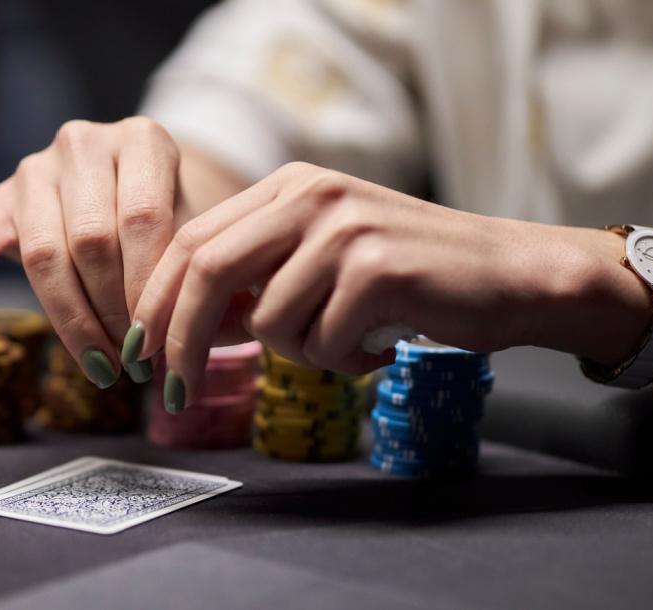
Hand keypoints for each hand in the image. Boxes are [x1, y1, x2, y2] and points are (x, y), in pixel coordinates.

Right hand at [0, 117, 180, 386]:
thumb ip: (181, 267)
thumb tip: (177, 338)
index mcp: (140, 139)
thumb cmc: (169, 215)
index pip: (141, 219)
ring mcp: (35, 168)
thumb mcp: (189, 226)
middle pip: (91, 239)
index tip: (155, 342)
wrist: (129, 186)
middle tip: (131, 364)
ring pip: (44, 251)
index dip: (146, 289)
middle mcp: (83, 142)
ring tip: (100, 366)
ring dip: (71, 318)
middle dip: (111, 311)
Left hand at [128, 162, 652, 410]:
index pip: (191, 241)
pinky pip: (322, 343)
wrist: (510, 274)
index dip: (156, 302)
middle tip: (173, 391)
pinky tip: (379, 342)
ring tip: (347, 340)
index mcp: (288, 188)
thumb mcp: (320, 259)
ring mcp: (345, 228)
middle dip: (181, 341)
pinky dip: (342, 361)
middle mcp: (311, 195)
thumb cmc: (408, 279)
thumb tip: (186, 326)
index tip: (142, 353)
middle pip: (207, 272)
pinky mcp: (378, 269)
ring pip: (270, 321)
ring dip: (299, 353)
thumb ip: (257, 278)